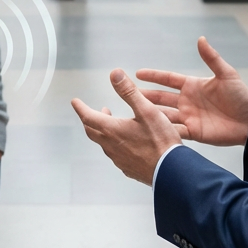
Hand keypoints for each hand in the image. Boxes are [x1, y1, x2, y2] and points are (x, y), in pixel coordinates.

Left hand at [71, 69, 182, 184]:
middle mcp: (111, 146)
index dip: (80, 108)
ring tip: (110, 124)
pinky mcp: (128, 168)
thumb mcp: (146, 110)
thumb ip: (129, 92)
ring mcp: (119, 159)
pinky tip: (124, 143)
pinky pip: (114, 155)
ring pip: (103, 143)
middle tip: (90, 112)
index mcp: (112, 130)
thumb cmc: (161, 142)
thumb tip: (115, 75)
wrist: (172, 172)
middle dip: (89, 119)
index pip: (88, 117)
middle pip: (92, 131)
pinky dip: (113, 144)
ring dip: (102, 132)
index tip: (75, 102)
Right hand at [137, 36, 247, 145]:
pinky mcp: (193, 132)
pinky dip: (163, 130)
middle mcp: (187, 101)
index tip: (137, 73)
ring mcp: (189, 117)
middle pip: (161, 97)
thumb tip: (201, 39)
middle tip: (126, 93)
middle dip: (144, 95)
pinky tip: (151, 130)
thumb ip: (211, 58)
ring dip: (150, 113)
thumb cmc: (242, 97)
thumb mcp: (226, 75)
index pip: (168, 79)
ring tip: (133, 112)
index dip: (153, 76)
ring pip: (163, 114)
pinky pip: (174, 130)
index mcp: (193, 85)